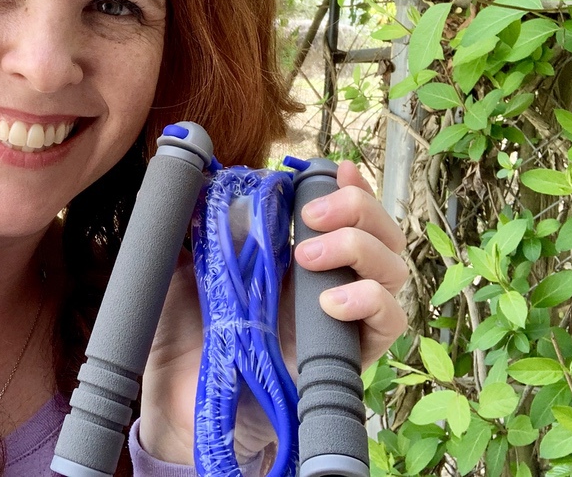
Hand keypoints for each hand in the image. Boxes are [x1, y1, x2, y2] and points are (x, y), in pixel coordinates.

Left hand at [138, 160, 407, 464]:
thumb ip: (199, 226)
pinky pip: (389, 322)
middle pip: (380, 232)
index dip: (350, 186)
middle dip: (357, 207)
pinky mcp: (350, 357)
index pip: (346, 211)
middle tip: (311, 214)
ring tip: (307, 257)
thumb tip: (202, 176)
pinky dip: (368, 302)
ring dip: (358, 248)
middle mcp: (329, 282)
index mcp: (297, 256)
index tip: (332, 168)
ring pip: (393, 269)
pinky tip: (330, 303)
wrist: (178, 402)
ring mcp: (343, 319)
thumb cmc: (183, 337)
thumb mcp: (183, 269)